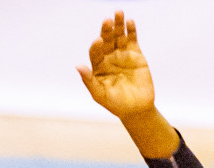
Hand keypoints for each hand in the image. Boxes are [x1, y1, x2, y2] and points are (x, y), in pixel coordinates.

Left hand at [76, 12, 178, 158]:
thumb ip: (89, 81)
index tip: (97, 41)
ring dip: (119, 25)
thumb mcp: (99, 95)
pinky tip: (130, 22)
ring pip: (119, 37)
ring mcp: (122, 55)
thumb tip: (78, 66)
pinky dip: (131, 31)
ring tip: (118, 13)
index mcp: (97, 67)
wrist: (135, 108)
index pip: (95, 53)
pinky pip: (132, 40)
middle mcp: (108, 58)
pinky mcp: (135, 54)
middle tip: (107, 20)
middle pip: (107, 41)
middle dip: (106, 30)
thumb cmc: (114, 104)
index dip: (96, 47)